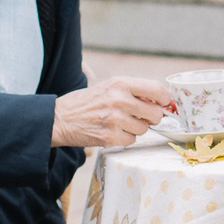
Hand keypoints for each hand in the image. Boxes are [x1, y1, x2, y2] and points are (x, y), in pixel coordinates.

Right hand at [52, 77, 171, 147]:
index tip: (162, 103)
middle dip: (151, 117)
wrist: (59, 118)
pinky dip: (125, 138)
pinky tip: (113, 132)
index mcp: (120, 84)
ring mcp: (115, 120)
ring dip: (136, 128)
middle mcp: (119, 100)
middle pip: (155, 113)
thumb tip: (160, 101)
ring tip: (120, 123)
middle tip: (140, 117)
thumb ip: (132, 91)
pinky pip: (132, 140)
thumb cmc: (86, 102)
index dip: (164, 99)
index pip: (157, 90)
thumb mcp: (108, 87)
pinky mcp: (110, 137)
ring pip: (144, 129)